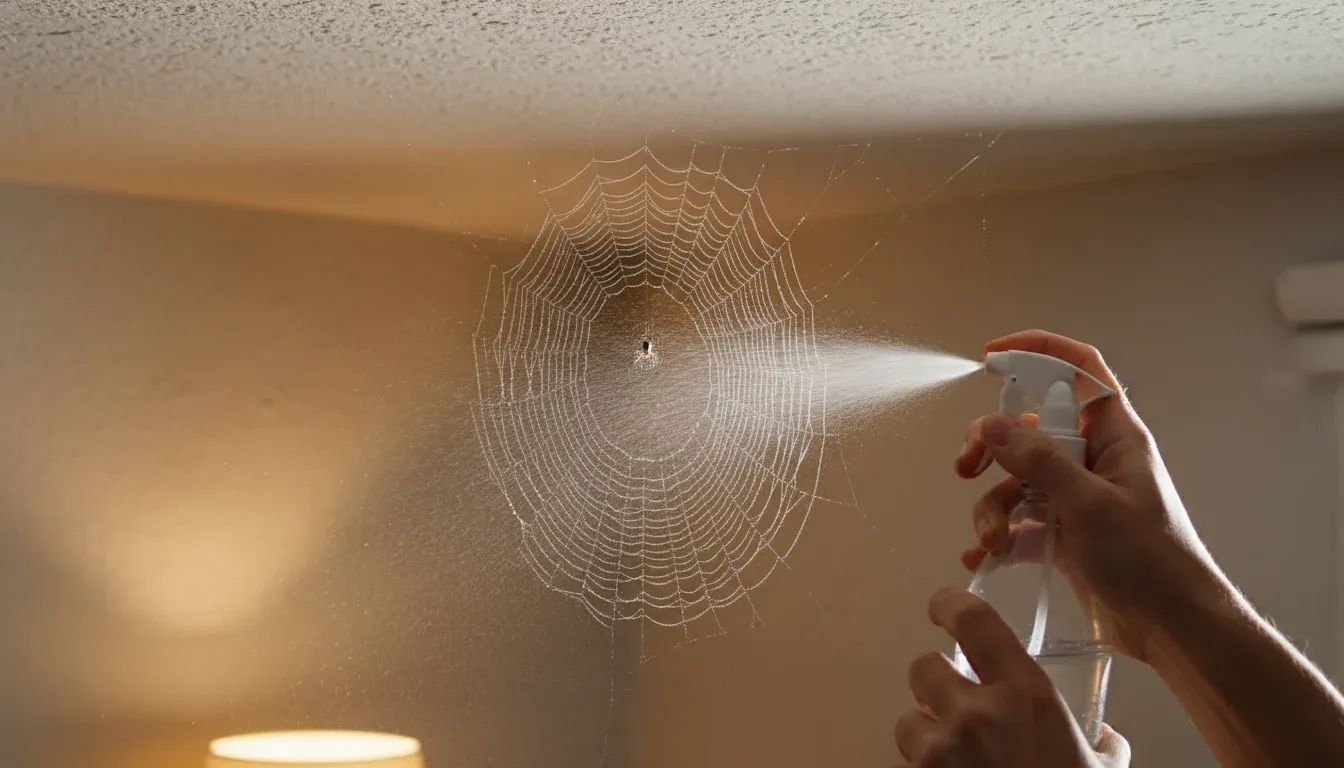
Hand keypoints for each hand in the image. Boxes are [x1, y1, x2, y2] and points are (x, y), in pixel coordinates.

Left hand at [894, 588, 1130, 766]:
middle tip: (956, 702)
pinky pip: (911, 765)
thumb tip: (1101, 737)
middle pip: (923, 667)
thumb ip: (1098, 741)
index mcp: (1027, 695)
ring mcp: (943, 752)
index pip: (972, 620)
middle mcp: (977, 713)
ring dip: (926, 732)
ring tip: (953, 754)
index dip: (949, 604)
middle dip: (936, 682)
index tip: (943, 606)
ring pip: (908, 720)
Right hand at [955, 330, 1220, 660]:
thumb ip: (1039, 462)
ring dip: (992, 506)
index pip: (1078, 369)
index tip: (991, 357)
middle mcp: (1095, 460)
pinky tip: (984, 557)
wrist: (1175, 629)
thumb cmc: (1151, 562)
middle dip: (992, 446)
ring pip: (1019, 481)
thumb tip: (992, 423)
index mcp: (1115, 436)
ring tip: (990, 538)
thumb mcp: (1090, 506)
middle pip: (1031, 429)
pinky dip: (999, 537)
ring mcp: (1079, 498)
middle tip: (966, 466)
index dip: (1037, 352)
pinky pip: (1021, 522)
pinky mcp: (1067, 535)